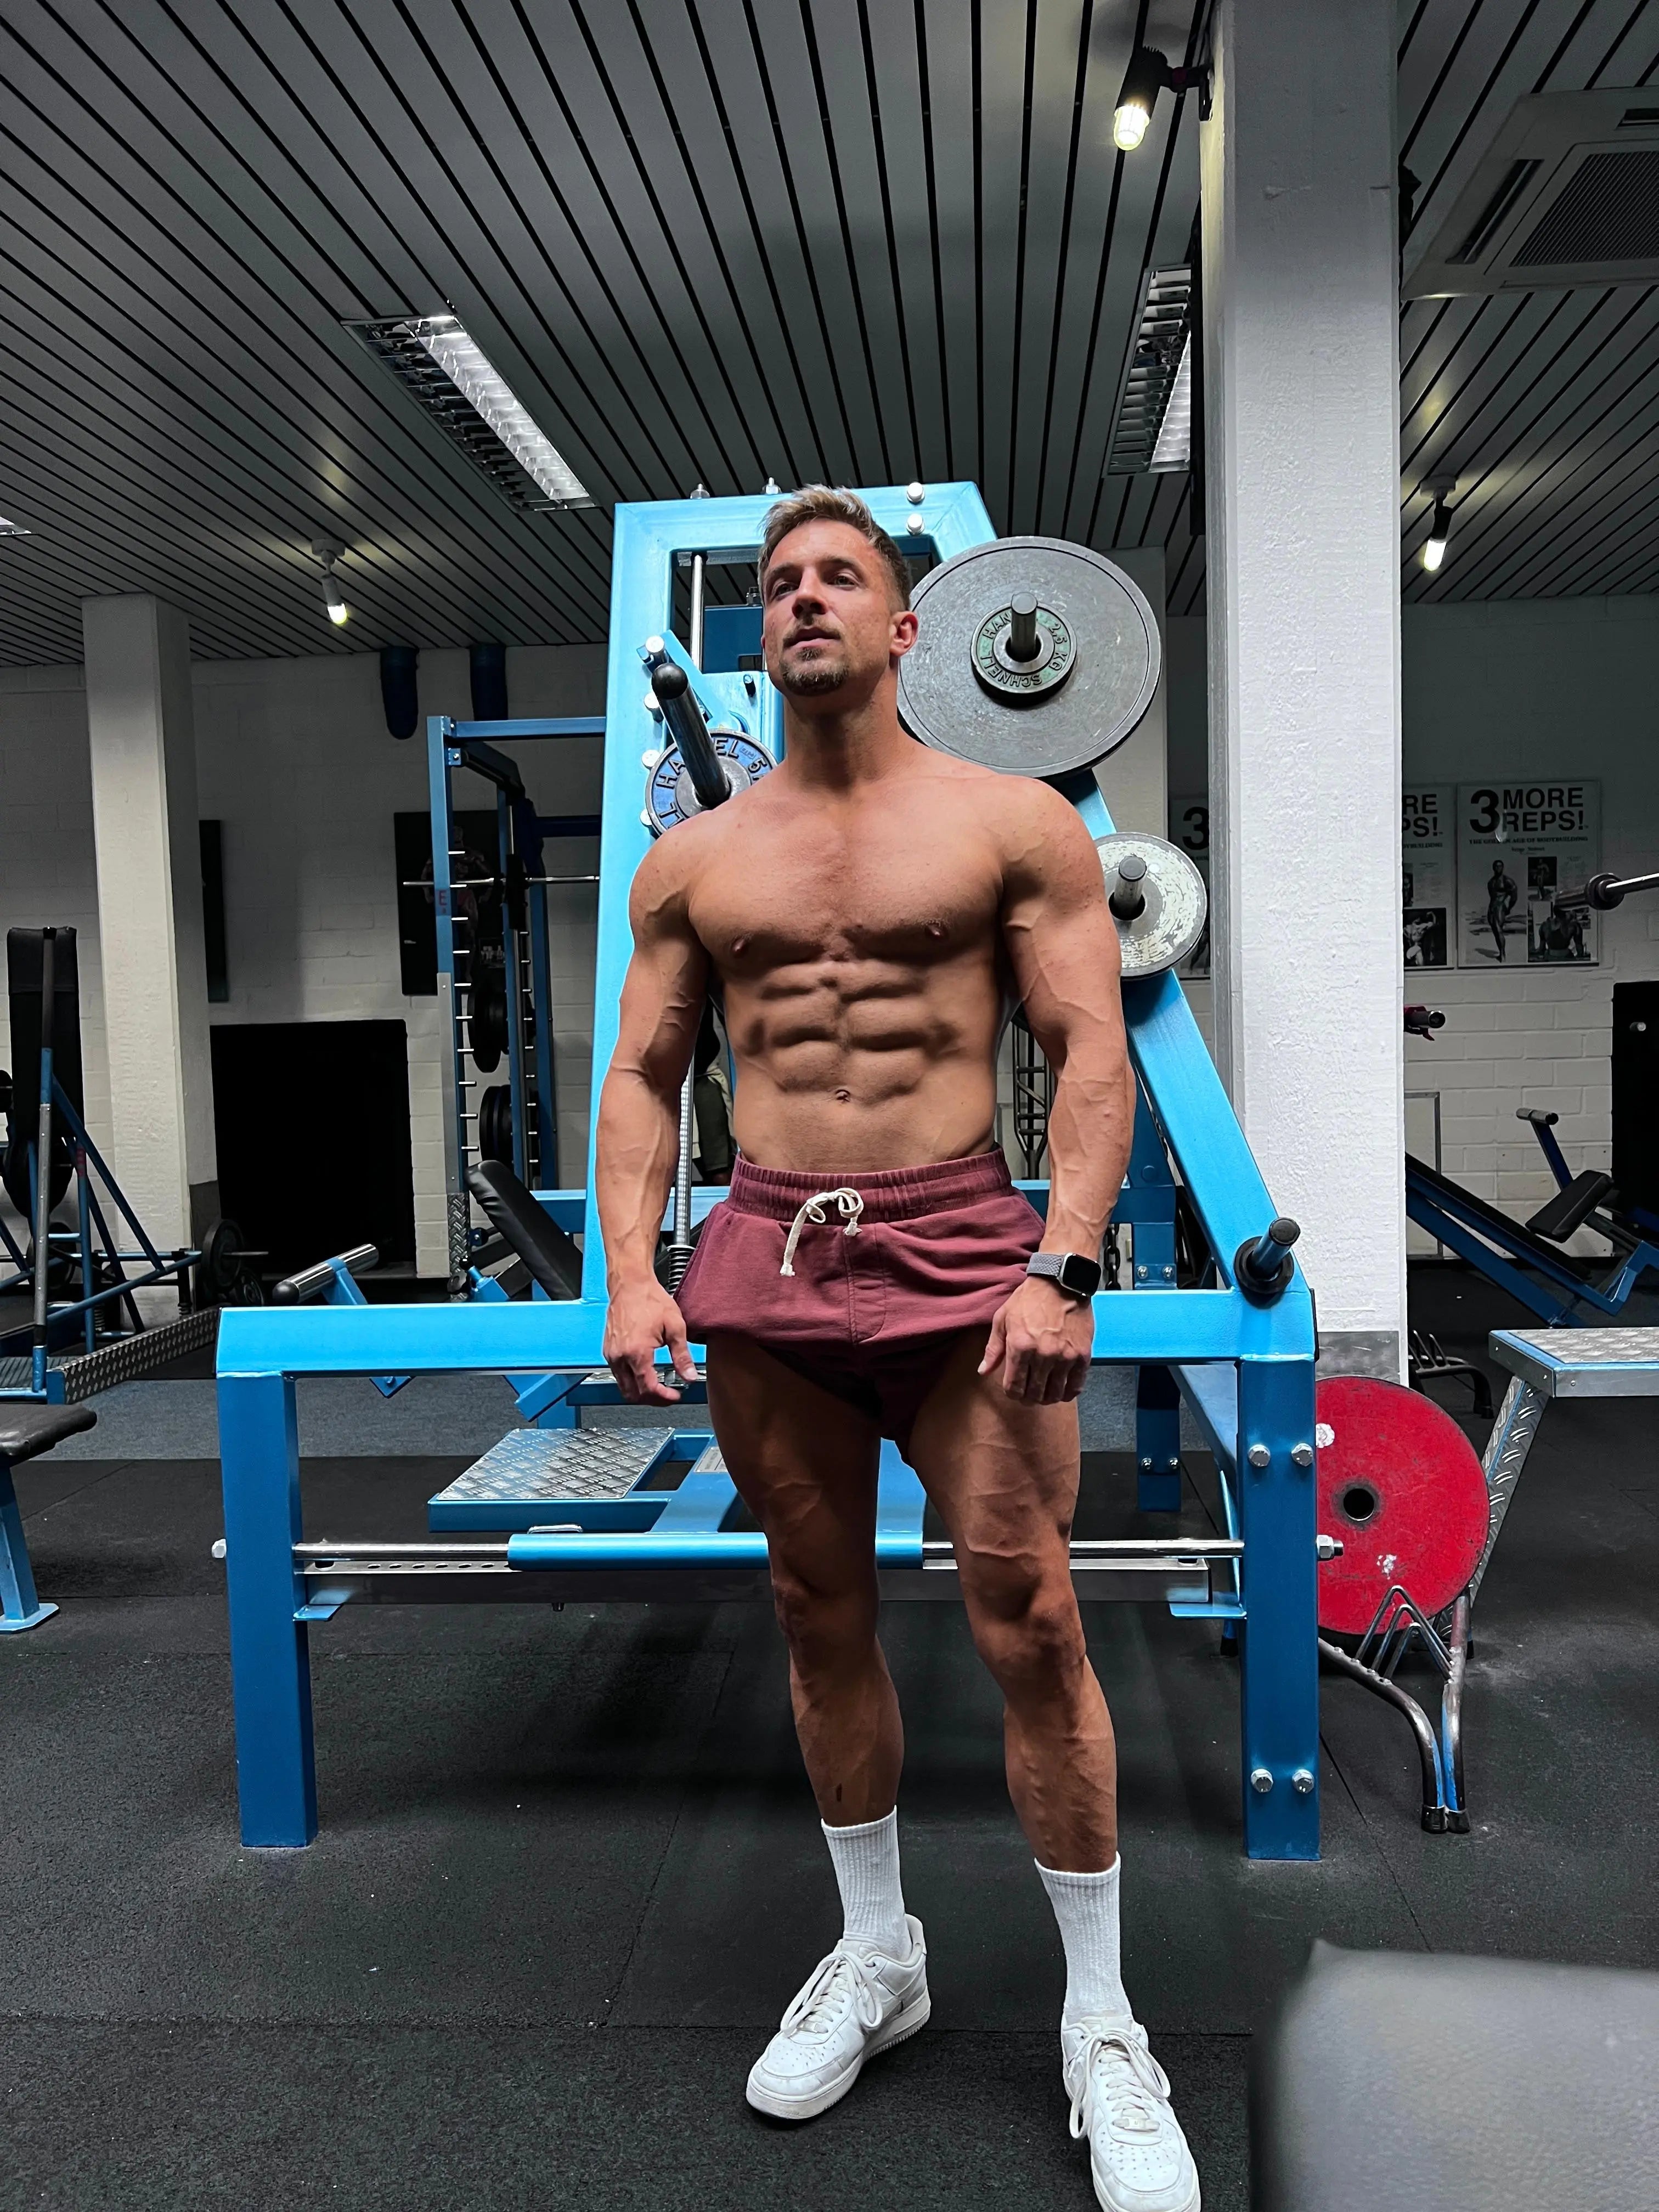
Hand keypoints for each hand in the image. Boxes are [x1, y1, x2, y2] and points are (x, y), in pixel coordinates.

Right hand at [603, 1276, 698, 1404]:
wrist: (630, 1284)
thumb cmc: (649, 1299)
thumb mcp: (675, 1326)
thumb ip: (682, 1355)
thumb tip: (689, 1376)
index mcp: (637, 1352)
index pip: (648, 1389)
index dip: (663, 1398)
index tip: (675, 1397)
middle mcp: (619, 1356)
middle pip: (633, 1394)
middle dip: (652, 1399)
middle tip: (668, 1395)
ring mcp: (611, 1354)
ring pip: (623, 1387)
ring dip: (640, 1392)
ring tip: (659, 1386)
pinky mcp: (608, 1351)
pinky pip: (618, 1375)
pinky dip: (632, 1381)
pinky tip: (646, 1373)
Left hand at [978, 1275, 1093, 1404]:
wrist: (1061, 1282)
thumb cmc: (1029, 1299)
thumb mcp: (1003, 1319)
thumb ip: (993, 1348)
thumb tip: (983, 1371)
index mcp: (1020, 1346)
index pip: (1014, 1386)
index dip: (1012, 1394)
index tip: (1013, 1391)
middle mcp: (1042, 1355)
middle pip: (1034, 1393)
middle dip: (1028, 1398)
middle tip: (1028, 1395)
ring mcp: (1065, 1356)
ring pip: (1054, 1393)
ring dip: (1047, 1398)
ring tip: (1044, 1394)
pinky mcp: (1082, 1355)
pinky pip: (1076, 1386)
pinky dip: (1067, 1393)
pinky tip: (1062, 1390)